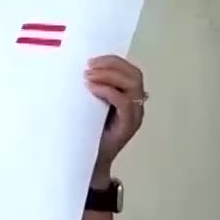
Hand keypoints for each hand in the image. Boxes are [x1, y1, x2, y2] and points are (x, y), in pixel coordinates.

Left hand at [85, 55, 145, 184]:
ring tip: (88, 77)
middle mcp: (137, 105)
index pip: (131, 71)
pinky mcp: (128, 126)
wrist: (90, 159)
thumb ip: (95, 89)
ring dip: (109, 76)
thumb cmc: (89, 131)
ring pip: (132, 85)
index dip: (114, 61)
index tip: (91, 60)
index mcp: (130, 97)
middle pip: (135, 75)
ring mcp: (134, 116)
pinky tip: (92, 89)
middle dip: (111, 66)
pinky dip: (108, 91)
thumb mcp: (91, 104)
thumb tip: (83, 68)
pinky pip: (124, 102)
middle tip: (89, 67)